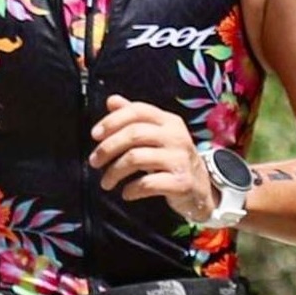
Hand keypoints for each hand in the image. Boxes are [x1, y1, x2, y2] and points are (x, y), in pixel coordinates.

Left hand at [89, 95, 218, 223]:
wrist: (200, 189)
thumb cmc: (171, 159)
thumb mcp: (156, 136)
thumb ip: (135, 118)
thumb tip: (111, 101)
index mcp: (169, 121)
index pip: (138, 110)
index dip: (112, 120)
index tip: (94, 135)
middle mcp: (176, 136)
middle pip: (134, 134)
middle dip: (108, 148)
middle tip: (94, 161)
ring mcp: (180, 159)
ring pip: (136, 158)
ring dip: (114, 171)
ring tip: (106, 182)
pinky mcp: (181, 182)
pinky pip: (147, 183)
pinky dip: (131, 189)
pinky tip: (126, 193)